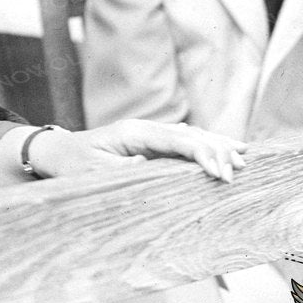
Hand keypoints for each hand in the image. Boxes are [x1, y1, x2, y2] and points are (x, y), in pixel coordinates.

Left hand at [26, 119, 247, 183]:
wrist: (57, 153)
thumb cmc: (73, 164)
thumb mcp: (92, 171)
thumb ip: (121, 169)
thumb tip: (147, 165)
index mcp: (133, 133)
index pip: (176, 140)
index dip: (202, 154)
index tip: (221, 174)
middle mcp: (145, 129)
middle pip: (190, 135)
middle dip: (217, 151)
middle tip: (240, 171)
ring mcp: (150, 134)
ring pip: (191, 136)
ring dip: (217, 146)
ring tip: (244, 158)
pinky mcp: (152, 143)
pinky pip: (185, 142)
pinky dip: (207, 146)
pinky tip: (227, 149)